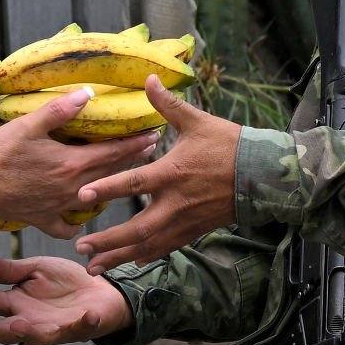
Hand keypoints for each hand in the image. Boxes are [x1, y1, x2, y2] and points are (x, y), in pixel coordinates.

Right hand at [0, 87, 157, 237]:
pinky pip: (66, 225)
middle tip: (150, 150)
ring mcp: (59, 206)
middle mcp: (73, 188)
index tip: (155, 134)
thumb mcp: (29, 124)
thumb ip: (60, 110)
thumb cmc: (0, 153)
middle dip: (132, 160)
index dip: (136, 142)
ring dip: (112, 184)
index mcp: (73, 163)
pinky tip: (79, 213)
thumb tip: (87, 93)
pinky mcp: (43, 218)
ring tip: (123, 176)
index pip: (114, 152)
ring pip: (95, 196)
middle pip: (111, 173)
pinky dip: (76, 222)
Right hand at [0, 255, 131, 344]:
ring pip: (37, 337)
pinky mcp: (79, 328)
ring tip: (18, 325)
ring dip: (28, 333)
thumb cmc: (64, 282)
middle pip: (7, 329)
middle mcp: (31, 320)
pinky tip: (85, 316)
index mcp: (17, 303)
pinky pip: (80, 328)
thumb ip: (9, 271)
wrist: (99, 291)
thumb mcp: (35, 269)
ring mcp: (54, 328)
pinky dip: (83, 324)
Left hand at [73, 75, 242, 274]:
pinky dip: (144, 257)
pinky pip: (165, 248)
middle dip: (107, 240)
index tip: (82, 195)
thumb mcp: (197, 121)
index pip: (133, 183)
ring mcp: (185, 221)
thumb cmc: (228, 144)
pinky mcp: (194, 231)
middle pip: (137, 228)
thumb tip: (148, 77)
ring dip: (120, 257)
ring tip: (93, 266)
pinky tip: (127, 263)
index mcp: (172, 173)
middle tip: (81, 247)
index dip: (107, 189)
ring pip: (148, 245)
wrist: (263, 174)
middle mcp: (176, 203)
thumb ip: (167, 104)